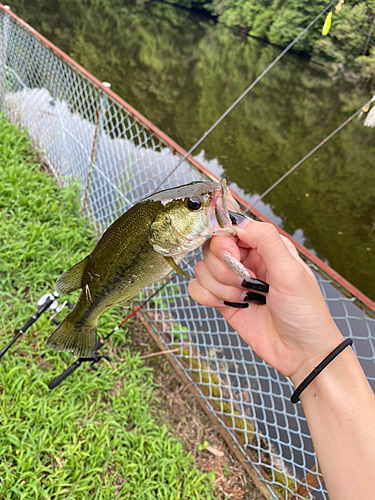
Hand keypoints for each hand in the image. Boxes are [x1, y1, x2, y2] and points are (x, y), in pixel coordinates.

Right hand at [188, 219, 343, 384]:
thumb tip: (240, 222)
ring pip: (202, 269)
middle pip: (211, 248)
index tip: (234, 257)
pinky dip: (207, 297)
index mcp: (265, 247)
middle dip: (224, 269)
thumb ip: (267, 241)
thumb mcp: (292, 272)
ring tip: (245, 299)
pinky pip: (196, 288)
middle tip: (246, 283)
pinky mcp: (222, 300)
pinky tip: (228, 305)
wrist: (300, 352)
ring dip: (220, 287)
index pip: (230, 228)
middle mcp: (246, 260)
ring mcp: (232, 281)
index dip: (225, 242)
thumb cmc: (305, 313)